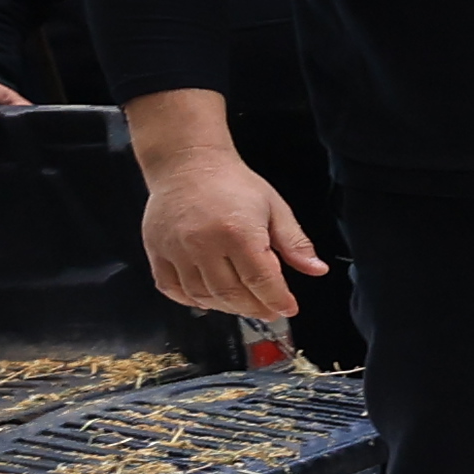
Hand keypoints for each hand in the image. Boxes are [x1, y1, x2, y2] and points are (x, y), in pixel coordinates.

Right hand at [138, 141, 321, 329]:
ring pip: (201, 296)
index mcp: (238, 232)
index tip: (288, 308)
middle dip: (254, 308)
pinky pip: (171, 288)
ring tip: (243, 304)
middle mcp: (203, 243)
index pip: (261, 280)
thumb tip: (317, 270)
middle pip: (230, 293)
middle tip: (268, 309)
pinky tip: (210, 297)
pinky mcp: (156, 250)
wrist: (188, 164)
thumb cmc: (234, 184)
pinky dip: (191, 300)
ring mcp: (175, 249)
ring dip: (226, 307)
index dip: (277, 300)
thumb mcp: (275, 208)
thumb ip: (295, 242)